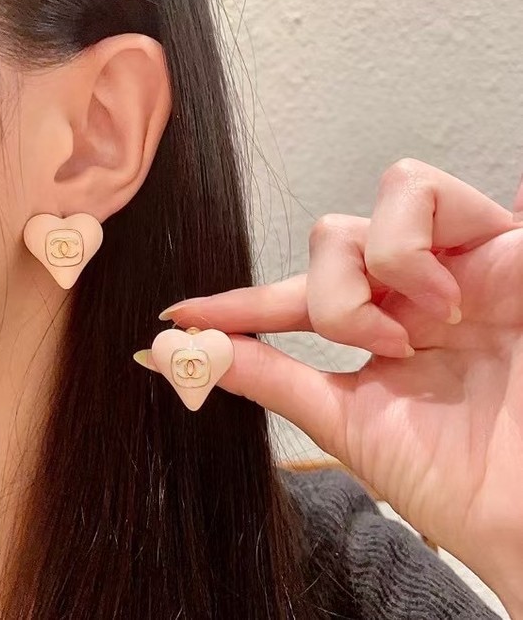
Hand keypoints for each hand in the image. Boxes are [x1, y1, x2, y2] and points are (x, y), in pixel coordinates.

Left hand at [140, 158, 522, 610]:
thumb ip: (268, 376)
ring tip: (418, 330)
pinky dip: (406, 253)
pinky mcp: (502, 241)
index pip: (295, 300)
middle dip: (332, 300)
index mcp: (386, 329)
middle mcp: (418, 289)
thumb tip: (180, 355)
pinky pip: (417, 192)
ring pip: (366, 208)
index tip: (179, 316)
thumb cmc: (457, 477)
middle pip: (329, 240)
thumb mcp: (345, 418)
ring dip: (366, 276)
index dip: (237, 304)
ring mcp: (458, 261)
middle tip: (381, 349)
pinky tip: (445, 303)